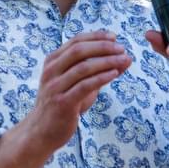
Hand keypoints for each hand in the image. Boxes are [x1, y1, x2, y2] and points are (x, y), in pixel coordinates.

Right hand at [28, 31, 132, 150]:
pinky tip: (115, 74)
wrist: (42, 131)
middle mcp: (51, 71)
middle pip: (79, 50)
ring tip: (124, 60)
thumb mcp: (80, 83)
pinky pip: (84, 86)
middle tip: (122, 49)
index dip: (96, 36)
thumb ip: (99, 70)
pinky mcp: (62, 103)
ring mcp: (55, 87)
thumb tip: (125, 58)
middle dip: (103, 47)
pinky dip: (101, 77)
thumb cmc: (63, 104)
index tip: (114, 37)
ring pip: (83, 67)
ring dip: (107, 61)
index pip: (75, 41)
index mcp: (52, 61)